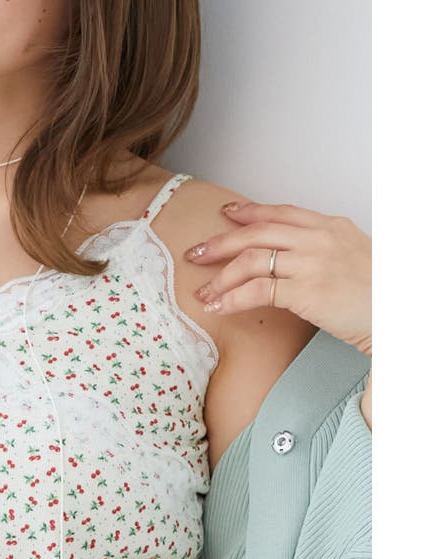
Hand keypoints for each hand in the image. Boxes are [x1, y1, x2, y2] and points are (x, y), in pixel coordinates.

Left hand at [184, 201, 371, 355]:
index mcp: (329, 227)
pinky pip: (256, 291)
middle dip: (220, 243)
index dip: (249, 212)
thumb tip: (289, 256)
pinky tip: (219, 306)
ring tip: (203, 292)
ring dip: (221, 278)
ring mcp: (311, 264)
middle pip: (256, 233)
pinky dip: (232, 299)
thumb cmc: (376, 291)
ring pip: (251, 261)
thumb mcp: (350, 256)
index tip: (226, 214)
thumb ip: (321, 249)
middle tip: (196, 254)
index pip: (280, 212)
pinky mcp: (305, 291)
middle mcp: (318, 239)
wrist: (397, 311)